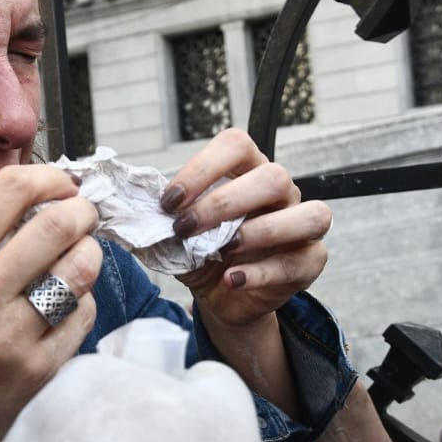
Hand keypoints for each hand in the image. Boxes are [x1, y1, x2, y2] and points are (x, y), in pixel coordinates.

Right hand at [0, 164, 101, 441]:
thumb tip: (47, 201)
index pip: (10, 188)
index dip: (50, 178)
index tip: (64, 187)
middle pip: (58, 223)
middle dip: (85, 214)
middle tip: (86, 221)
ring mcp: (8, 335)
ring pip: (81, 267)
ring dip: (90, 258)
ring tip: (77, 266)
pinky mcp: (36, 370)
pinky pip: (84, 316)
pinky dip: (83, 307)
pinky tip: (64, 315)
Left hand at [161, 128, 331, 330]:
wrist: (221, 296)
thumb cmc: (203, 253)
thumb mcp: (178, 233)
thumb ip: (162, 217)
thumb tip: (130, 208)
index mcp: (248, 170)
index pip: (236, 145)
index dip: (202, 169)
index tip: (169, 201)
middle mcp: (281, 192)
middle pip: (273, 177)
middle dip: (224, 203)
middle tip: (186, 228)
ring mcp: (302, 226)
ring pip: (309, 215)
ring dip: (261, 231)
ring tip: (222, 249)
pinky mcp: (310, 261)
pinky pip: (301, 261)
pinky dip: (262, 272)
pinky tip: (232, 279)